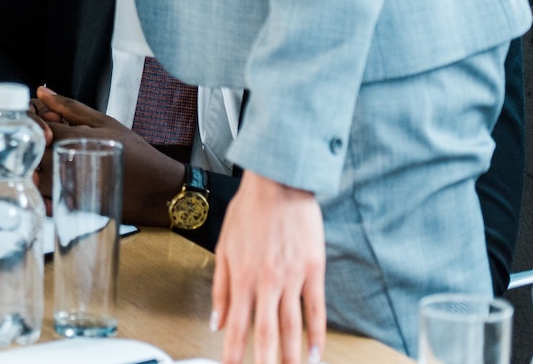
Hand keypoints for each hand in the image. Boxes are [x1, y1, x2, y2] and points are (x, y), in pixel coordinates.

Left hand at [32, 86, 184, 226]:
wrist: (160, 190)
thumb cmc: (138, 155)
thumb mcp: (106, 122)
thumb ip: (70, 107)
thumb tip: (42, 92)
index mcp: (77, 139)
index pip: (38, 127)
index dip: (30, 122)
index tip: (35, 120)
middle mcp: (71, 164)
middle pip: (32, 153)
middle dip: (28, 144)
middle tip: (37, 140)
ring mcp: (72, 189)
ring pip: (34, 180)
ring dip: (31, 169)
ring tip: (43, 160)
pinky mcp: (75, 208)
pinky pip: (45, 203)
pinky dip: (40, 195)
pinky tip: (48, 185)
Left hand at [213, 172, 325, 363]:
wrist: (277, 185)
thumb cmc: (248, 212)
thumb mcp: (224, 247)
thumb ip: (221, 287)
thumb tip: (216, 321)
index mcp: (242, 277)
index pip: (237, 325)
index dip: (234, 352)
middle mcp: (266, 282)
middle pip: (266, 333)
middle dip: (265, 361)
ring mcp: (292, 278)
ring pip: (292, 327)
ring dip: (292, 356)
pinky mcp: (314, 271)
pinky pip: (316, 310)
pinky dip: (316, 336)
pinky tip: (315, 354)